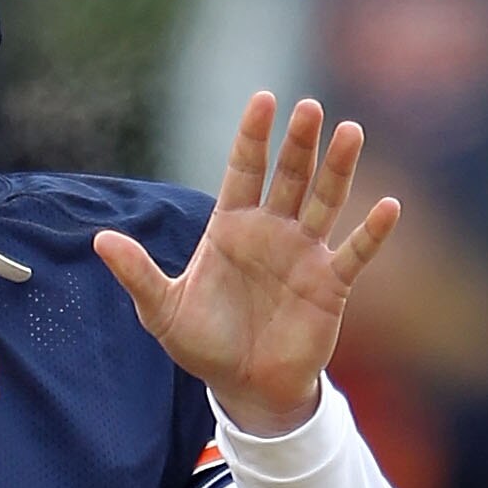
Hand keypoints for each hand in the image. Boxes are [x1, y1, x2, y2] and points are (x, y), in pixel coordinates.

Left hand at [93, 94, 400, 436]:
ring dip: (339, 169)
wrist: (244, 388)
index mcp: (230, 227)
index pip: (243, 170)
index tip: (263, 99)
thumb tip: (99, 240)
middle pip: (288, 175)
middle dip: (298, 143)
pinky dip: (372, 231)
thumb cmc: (204, 345)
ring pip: (325, 201)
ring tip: (351, 131)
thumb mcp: (163, 310)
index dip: (252, 136)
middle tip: (308, 108)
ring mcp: (304, 253)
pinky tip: (388, 205)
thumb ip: (138, 273)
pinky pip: (355, 252)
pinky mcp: (330, 284)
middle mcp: (271, 231)